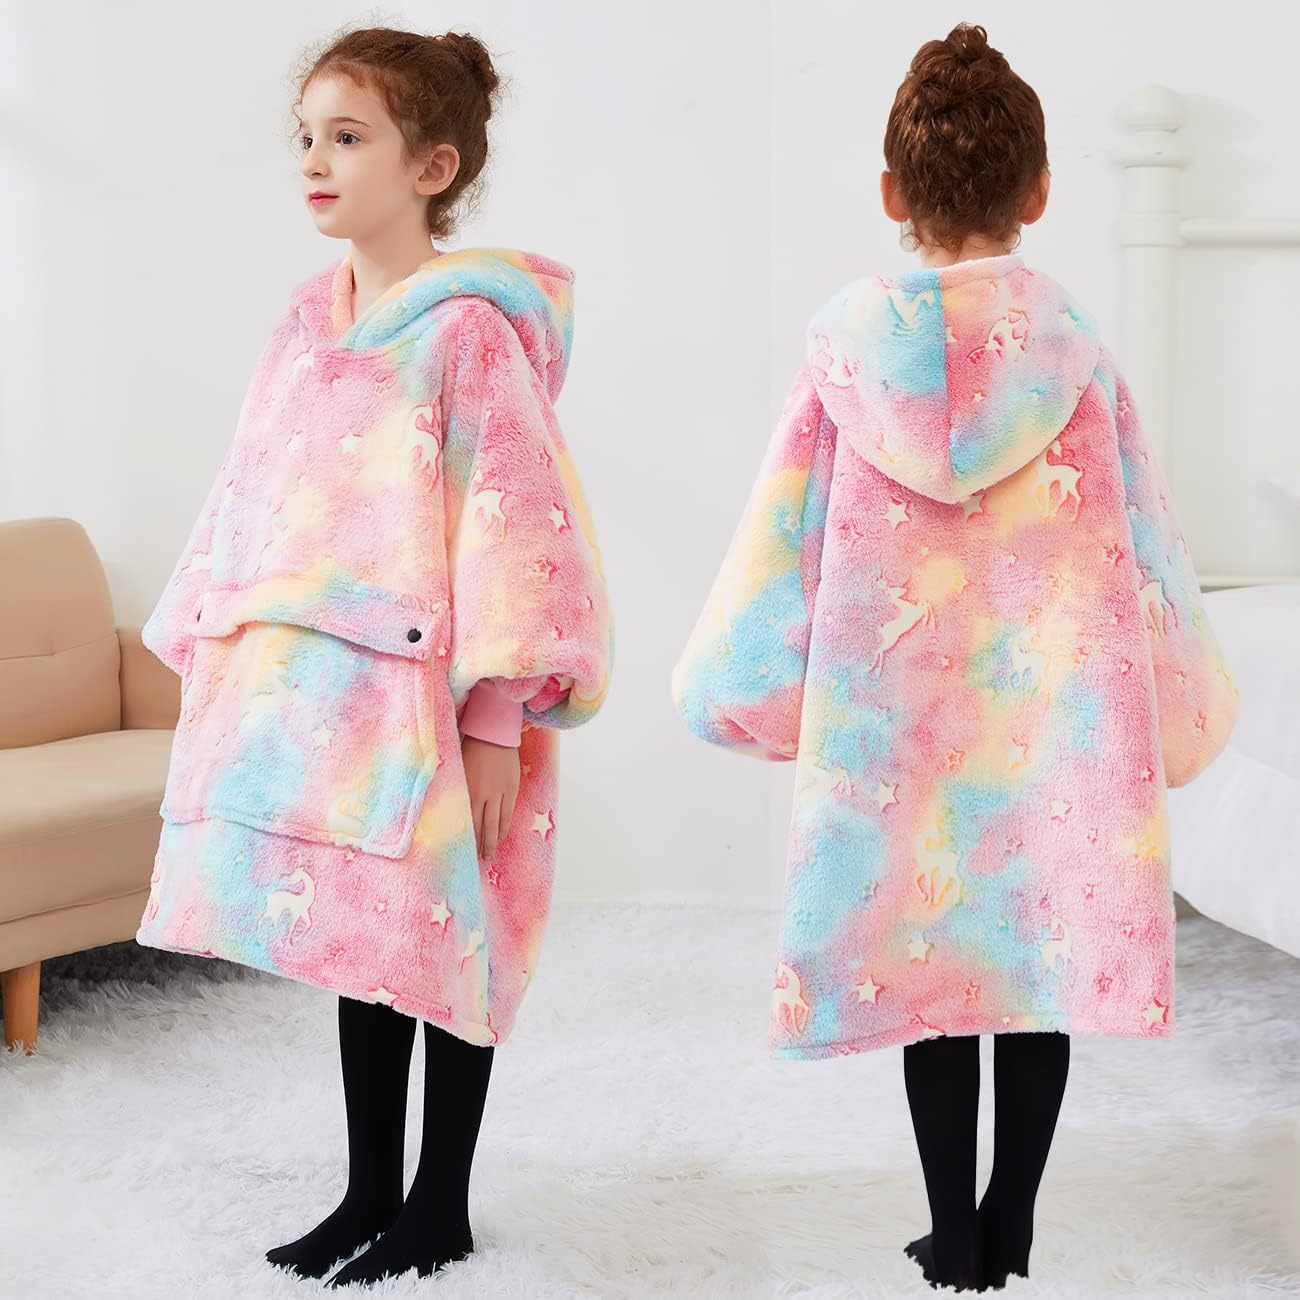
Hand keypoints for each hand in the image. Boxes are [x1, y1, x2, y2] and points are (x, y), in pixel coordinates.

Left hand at [461, 734, 519, 860]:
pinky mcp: (511, 789)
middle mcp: (482, 795)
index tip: (460, 851)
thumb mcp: (457, 769)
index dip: (464, 837)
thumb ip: (455, 789)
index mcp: (466, 790)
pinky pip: (507, 813)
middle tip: (477, 860)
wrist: (494, 733)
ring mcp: (498, 793)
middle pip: (480, 827)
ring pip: (495, 823)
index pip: (465, 821)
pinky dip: (504, 827)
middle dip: (478, 846)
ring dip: (492, 841)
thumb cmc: (470, 748)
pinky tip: (500, 836)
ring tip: (489, 854)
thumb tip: (448, 807)